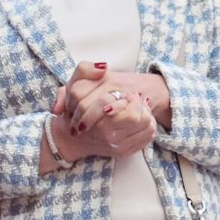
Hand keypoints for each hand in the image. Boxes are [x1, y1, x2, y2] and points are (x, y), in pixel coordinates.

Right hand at [55, 61, 171, 150]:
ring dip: (146, 115)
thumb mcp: (74, 85)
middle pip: (141, 117)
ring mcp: (115, 145)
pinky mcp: (123, 152)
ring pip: (147, 126)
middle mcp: (106, 133)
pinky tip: (138, 122)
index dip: (132, 99)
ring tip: (137, 110)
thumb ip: (84, 70)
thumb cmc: (76, 109)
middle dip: (140, 106)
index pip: (130, 108)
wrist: (72, 139)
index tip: (127, 96)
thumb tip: (103, 67)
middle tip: (134, 101)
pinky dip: (148, 127)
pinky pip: (147, 137)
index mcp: (96, 116)